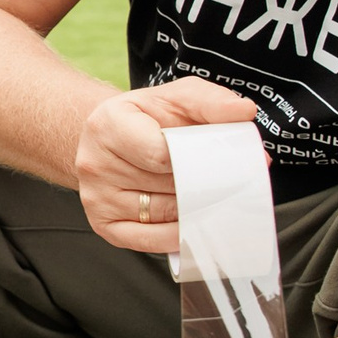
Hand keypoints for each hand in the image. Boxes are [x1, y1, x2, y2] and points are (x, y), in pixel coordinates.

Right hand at [74, 77, 259, 251]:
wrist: (108, 137)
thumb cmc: (144, 118)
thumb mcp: (175, 97)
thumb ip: (211, 102)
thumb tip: (242, 112)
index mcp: (108, 124)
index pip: (159, 153)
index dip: (196, 159)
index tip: (223, 161)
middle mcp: (95, 162)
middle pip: (165, 185)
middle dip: (203, 184)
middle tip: (231, 181)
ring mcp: (97, 197)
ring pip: (162, 213)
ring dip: (193, 208)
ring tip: (211, 195)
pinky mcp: (104, 225)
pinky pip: (148, 240)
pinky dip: (177, 235)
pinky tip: (192, 223)